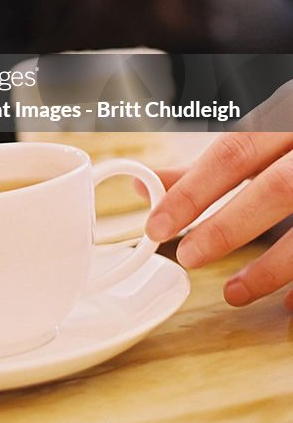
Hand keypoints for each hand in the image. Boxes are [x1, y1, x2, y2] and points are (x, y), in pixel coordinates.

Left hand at [145, 132, 292, 308]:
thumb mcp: (260, 140)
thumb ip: (207, 166)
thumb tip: (145, 185)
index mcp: (285, 118)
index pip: (233, 151)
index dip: (194, 190)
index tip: (159, 224)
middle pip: (276, 188)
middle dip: (228, 227)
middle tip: (189, 257)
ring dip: (271, 267)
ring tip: (233, 292)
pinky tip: (288, 304)